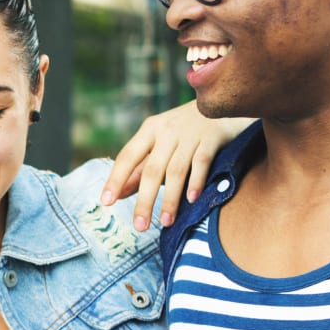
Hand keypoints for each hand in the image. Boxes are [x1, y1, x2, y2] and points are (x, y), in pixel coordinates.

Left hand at [103, 101, 251, 230]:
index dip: (116, 179)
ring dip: (170, 198)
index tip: (106, 202)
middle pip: (151, 170)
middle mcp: (167, 131)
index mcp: (150, 130)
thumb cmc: (185, 128)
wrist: (223, 102)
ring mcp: (190, 134)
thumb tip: (118, 194)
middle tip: (140, 226)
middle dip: (145, 201)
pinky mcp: (211, 138)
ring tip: (165, 222)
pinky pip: (201, 162)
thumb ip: (140, 167)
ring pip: (175, 170)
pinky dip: (196, 181)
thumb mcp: (160, 141)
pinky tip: (191, 200)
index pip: (127, 156)